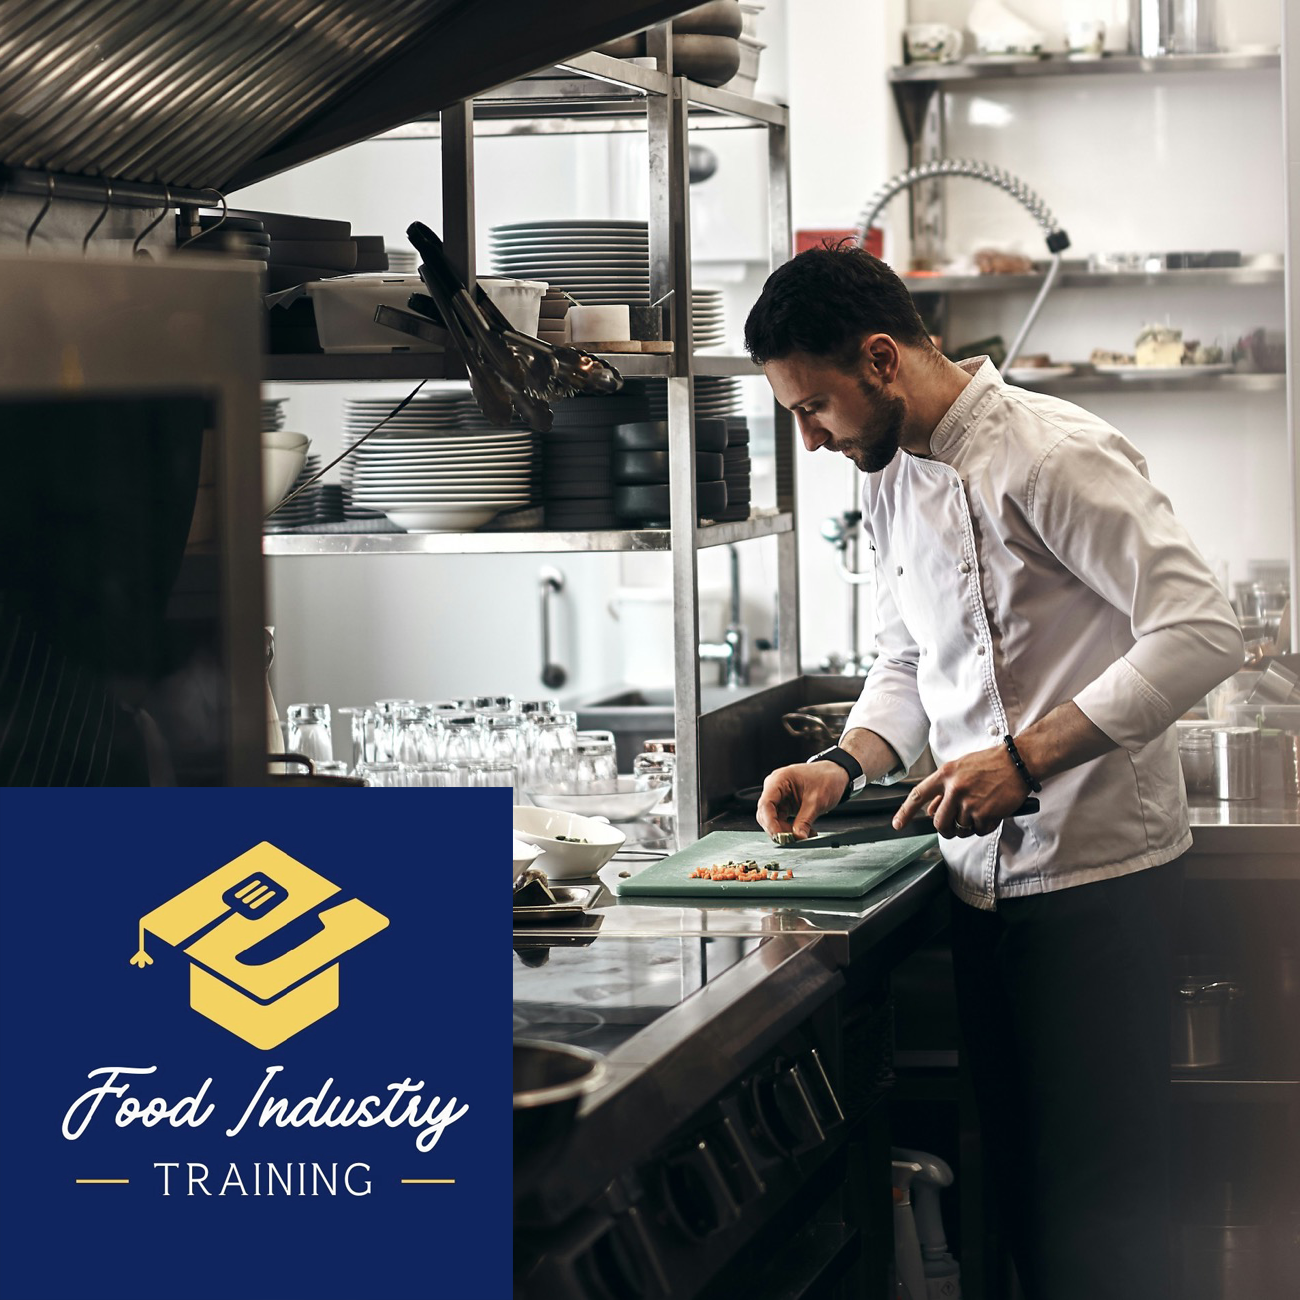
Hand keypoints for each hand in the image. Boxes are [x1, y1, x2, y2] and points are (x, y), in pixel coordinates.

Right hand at [756, 762, 847, 839]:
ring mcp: (779, 795)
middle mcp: (775, 787)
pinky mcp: (785, 803)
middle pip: (766, 813)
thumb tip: (797, 837)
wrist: (837, 774)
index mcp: (779, 780)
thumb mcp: (817, 801)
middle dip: (778, 829)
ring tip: (802, 836)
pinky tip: (803, 832)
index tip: (779, 836)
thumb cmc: (827, 778)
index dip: (770, 823)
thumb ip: (805, 820)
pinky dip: (790, 828)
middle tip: (792, 839)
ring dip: (785, 830)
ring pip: (772, 819)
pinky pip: (781, 819)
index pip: (766, 804)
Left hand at [893, 745, 1026, 838]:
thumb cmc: (990, 764)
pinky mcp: (985, 813)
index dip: (905, 812)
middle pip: (939, 822)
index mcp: (945, 775)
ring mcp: (969, 802)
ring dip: (968, 827)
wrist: (1018, 762)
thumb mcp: (961, 769)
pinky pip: (979, 830)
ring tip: (979, 813)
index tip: (898, 824)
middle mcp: (954, 789)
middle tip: (953, 827)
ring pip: (960, 828)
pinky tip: (991, 813)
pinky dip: (985, 826)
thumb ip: (943, 789)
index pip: (918, 795)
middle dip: (945, 829)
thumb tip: (929, 811)